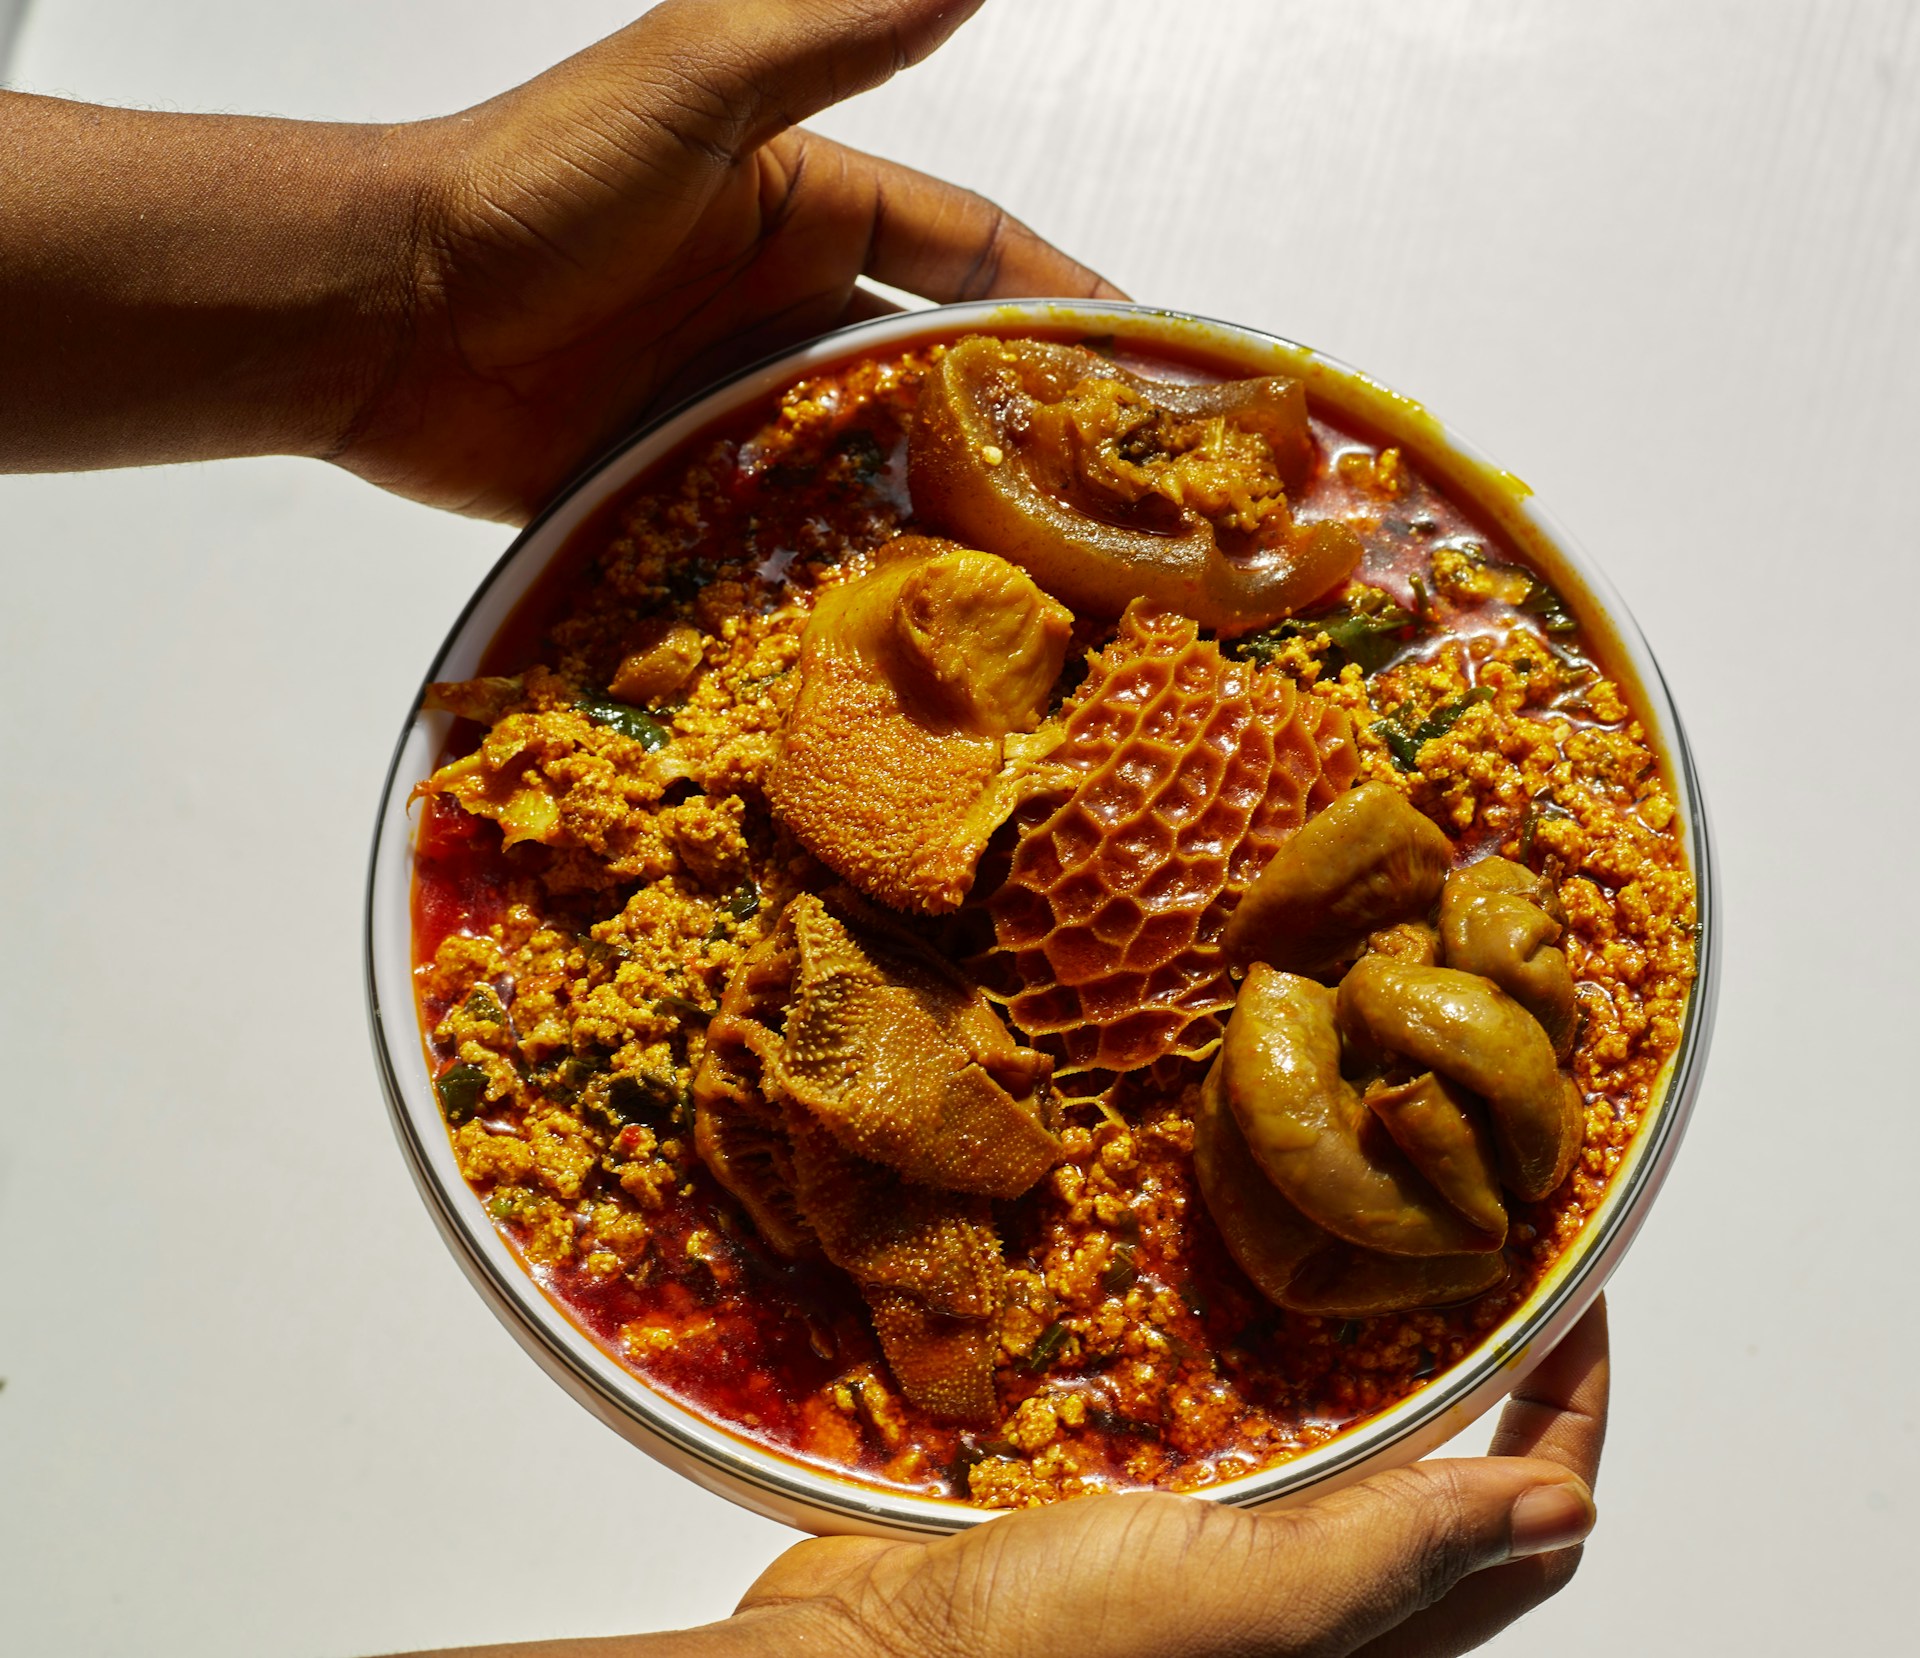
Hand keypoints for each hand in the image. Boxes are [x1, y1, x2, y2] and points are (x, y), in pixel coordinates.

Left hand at [0, 1, 1115, 517]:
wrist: (381, 309)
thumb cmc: (532, 183)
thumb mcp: (698, 85)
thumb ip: (833, 34)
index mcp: (805, 205)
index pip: (966, 249)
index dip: (1055, 297)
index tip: (1144, 359)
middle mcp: (780, 302)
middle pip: (929, 364)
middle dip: (1014, 418)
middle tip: (1105, 498)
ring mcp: (730, 396)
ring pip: (867, 452)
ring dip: (934, 500)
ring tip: (1025, 576)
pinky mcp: (680, 475)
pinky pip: (783, 519)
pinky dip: (835, 552)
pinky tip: (896, 602)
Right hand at [736, 1298, 1607, 1657]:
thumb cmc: (1047, 1656)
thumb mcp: (1249, 1601)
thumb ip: (1399, 1552)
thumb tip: (1570, 1503)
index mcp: (1364, 1631)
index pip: (1526, 1522)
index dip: (1569, 1408)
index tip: (1575, 1293)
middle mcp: (1307, 1594)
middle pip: (1444, 1471)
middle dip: (1480, 1359)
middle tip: (1470, 1237)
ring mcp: (1219, 1547)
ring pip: (1337, 1437)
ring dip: (1364, 1346)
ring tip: (1359, 1235)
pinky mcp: (1135, 1507)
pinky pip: (1226, 1425)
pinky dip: (1248, 1357)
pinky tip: (1221, 1282)